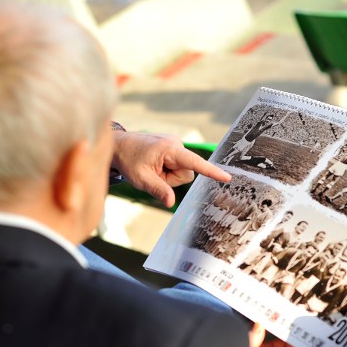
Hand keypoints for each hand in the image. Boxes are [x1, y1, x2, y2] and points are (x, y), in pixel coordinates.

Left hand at [111, 132, 230, 206]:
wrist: (120, 146)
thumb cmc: (129, 160)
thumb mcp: (140, 179)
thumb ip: (158, 190)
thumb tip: (171, 203)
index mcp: (169, 149)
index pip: (194, 163)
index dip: (211, 171)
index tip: (227, 177)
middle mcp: (176, 143)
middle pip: (187, 173)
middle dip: (172, 179)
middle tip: (154, 174)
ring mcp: (176, 144)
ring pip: (182, 171)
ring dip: (169, 175)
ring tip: (153, 168)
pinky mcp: (174, 148)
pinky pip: (178, 166)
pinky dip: (168, 170)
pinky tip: (156, 164)